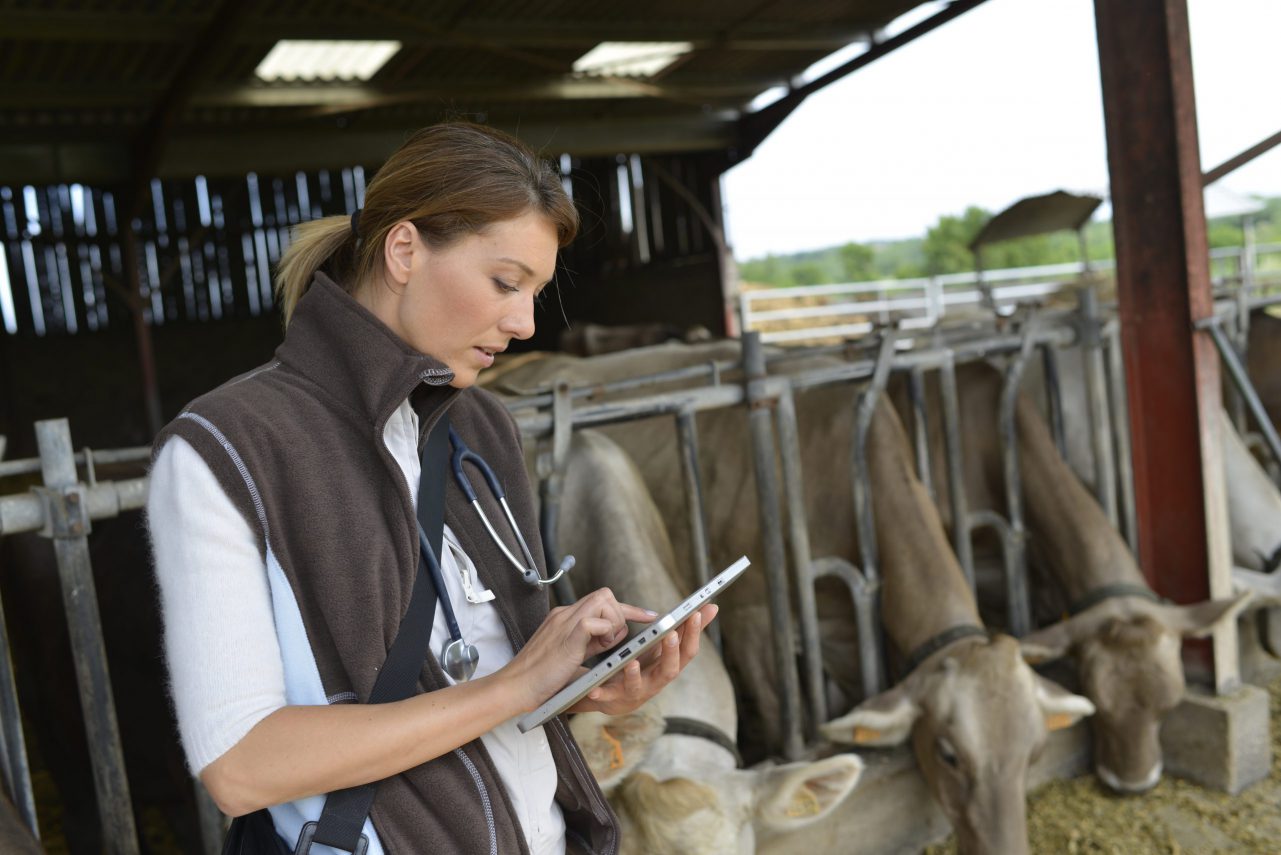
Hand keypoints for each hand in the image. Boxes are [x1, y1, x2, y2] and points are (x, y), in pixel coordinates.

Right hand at [503, 587, 657, 711]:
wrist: (515, 687)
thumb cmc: (541, 677)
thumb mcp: (571, 655)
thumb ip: (589, 643)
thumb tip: (611, 639)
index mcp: (566, 618)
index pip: (602, 601)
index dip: (627, 609)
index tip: (648, 616)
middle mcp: (565, 614)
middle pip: (605, 594)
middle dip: (620, 615)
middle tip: (613, 641)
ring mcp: (565, 622)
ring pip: (603, 600)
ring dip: (613, 624)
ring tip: (603, 647)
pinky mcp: (566, 636)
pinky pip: (594, 621)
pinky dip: (604, 633)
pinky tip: (597, 649)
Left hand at [567, 603, 717, 715]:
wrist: (616, 696)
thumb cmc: (645, 667)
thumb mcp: (665, 647)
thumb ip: (687, 630)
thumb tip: (712, 607)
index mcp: (669, 666)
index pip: (687, 652)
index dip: (694, 634)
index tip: (695, 613)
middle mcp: (656, 682)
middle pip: (669, 670)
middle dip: (671, 653)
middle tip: (670, 634)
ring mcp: (636, 692)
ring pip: (639, 686)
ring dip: (636, 675)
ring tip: (632, 662)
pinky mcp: (614, 699)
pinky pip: (608, 697)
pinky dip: (602, 693)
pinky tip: (595, 688)